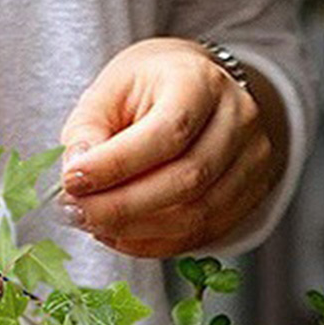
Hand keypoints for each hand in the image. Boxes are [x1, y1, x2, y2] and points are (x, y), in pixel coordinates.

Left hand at [58, 37, 284, 257]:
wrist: (194, 91)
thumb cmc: (146, 90)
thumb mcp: (106, 94)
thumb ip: (86, 134)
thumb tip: (75, 176)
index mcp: (199, 81)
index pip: (168, 132)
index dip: (116, 165)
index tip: (72, 181)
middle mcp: (237, 117)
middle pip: (187, 179)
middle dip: (122, 207)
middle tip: (76, 213)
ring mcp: (251, 158)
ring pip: (196, 215)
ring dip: (135, 230)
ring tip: (92, 223)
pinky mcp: (250, 193)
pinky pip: (201, 233)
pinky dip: (153, 243)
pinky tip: (118, 234)